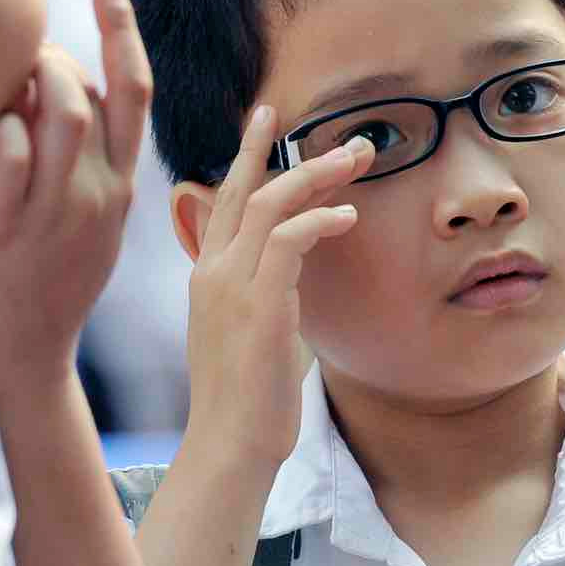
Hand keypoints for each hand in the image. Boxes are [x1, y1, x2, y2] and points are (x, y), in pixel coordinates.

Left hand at [0, 0, 151, 402]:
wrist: (21, 359)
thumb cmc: (43, 285)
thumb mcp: (87, 224)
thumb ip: (86, 167)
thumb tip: (69, 102)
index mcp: (121, 188)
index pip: (136, 94)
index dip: (125, 35)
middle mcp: (99, 193)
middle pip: (103, 92)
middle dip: (75, 44)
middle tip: (49, 20)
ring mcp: (56, 210)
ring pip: (63, 113)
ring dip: (33, 78)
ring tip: (6, 82)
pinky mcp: (7, 228)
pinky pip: (10, 155)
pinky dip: (0, 126)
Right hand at [183, 105, 376, 474]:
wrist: (230, 443)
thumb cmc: (248, 396)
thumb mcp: (252, 331)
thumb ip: (267, 291)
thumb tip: (295, 270)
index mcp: (207, 275)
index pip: (225, 199)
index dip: (247, 156)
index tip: (269, 121)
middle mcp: (212, 271)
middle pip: (244, 188)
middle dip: (283, 148)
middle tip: (336, 132)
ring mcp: (230, 285)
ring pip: (270, 204)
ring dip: (316, 176)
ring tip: (357, 161)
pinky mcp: (258, 304)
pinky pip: (288, 240)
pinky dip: (320, 221)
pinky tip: (348, 217)